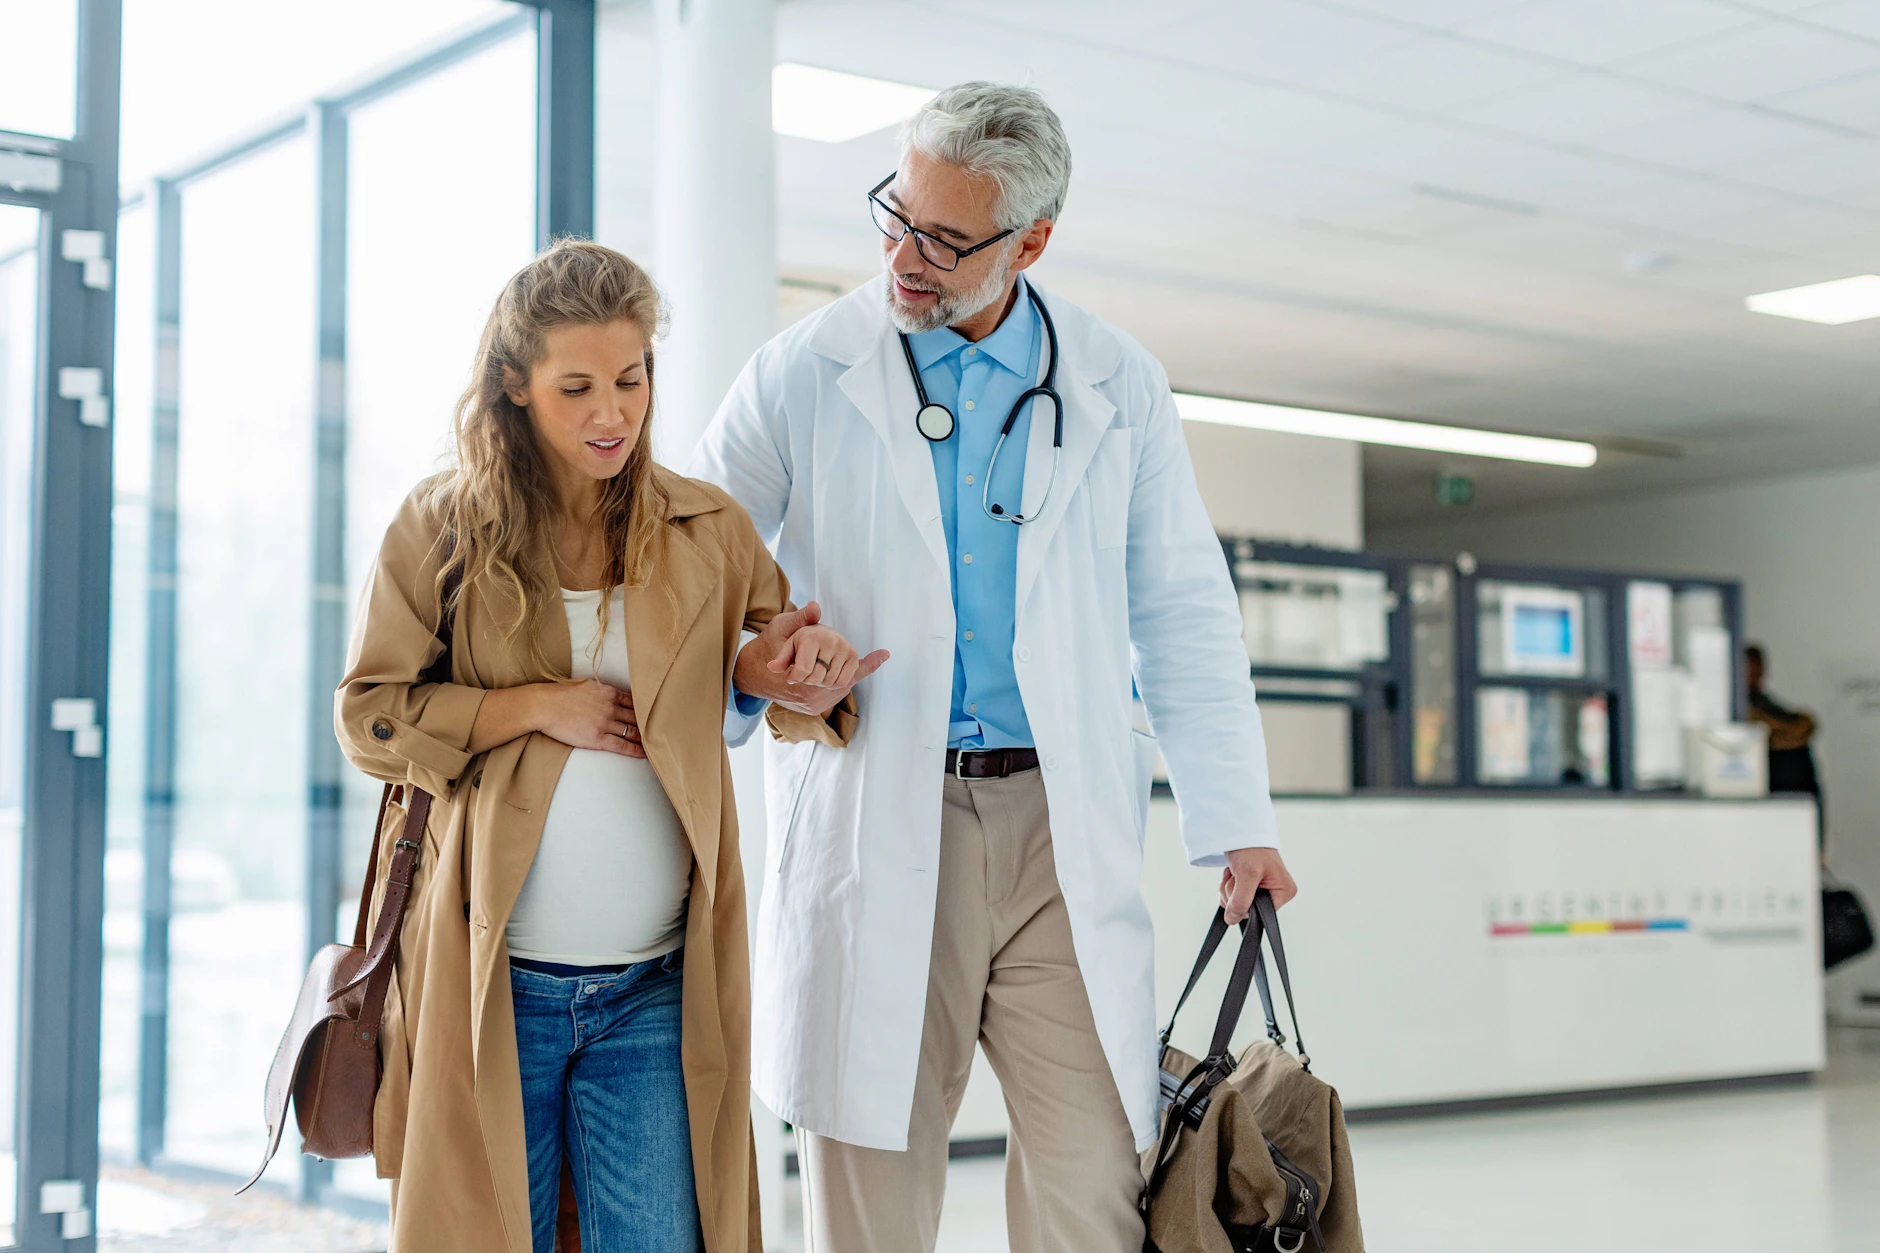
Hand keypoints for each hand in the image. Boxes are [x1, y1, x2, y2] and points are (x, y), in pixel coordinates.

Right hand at [532, 679, 645, 757]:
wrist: (544, 706)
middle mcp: (611, 707)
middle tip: (662, 730)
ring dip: (645, 738)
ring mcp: (605, 723)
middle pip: (637, 717)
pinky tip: (644, 754)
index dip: (645, 709)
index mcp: (609, 692)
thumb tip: (609, 693)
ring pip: (632, 732)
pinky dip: (636, 750)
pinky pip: (622, 746)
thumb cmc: (560, 694)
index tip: (654, 713)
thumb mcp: (586, 684)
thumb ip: (601, 690)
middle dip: (650, 724)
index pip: (634, 701)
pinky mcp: (597, 739)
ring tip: (656, 744)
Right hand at [735, 602, 888, 716]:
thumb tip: (815, 608)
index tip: (885, 653)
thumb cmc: (768, 645)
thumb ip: (801, 618)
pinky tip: (840, 677)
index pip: (843, 665)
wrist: (752, 673)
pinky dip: (838, 683)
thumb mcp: (781, 626)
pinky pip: (835, 693)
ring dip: (836, 673)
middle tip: (821, 651)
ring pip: (840, 684)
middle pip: (842, 674)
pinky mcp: (813, 708)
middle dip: (837, 660)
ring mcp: (813, 701)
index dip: (868, 662)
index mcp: (804, 666)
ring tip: (819, 662)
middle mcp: (810, 689)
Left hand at [1219, 847, 1295, 923]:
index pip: (1261, 914)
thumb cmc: (1251, 846)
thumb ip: (1241, 900)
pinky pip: (1233, 898)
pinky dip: (1227, 886)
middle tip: (1237, 876)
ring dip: (1229, 889)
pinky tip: (1232, 873)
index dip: (1245, 905)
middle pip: (1247, 910)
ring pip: (1237, 904)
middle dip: (1234, 894)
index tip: (1241, 887)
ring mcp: (1263, 890)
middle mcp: (1276, 892)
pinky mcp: (1250, 887)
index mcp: (1284, 892)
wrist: (1240, 831)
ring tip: (1235, 872)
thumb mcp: (1247, 874)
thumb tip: (1233, 919)